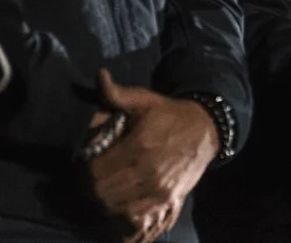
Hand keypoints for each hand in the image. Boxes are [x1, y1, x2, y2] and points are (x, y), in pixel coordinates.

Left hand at [87, 70, 218, 242]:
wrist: (206, 130)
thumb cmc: (170, 114)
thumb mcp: (145, 100)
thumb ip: (117, 94)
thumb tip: (99, 76)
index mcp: (139, 145)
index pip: (94, 172)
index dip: (84, 169)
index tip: (86, 162)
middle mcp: (148, 171)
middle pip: (101, 192)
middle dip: (89, 185)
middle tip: (91, 175)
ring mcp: (158, 189)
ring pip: (114, 206)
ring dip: (103, 198)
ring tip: (104, 185)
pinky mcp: (166, 199)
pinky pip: (133, 215)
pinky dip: (121, 209)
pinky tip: (121, 196)